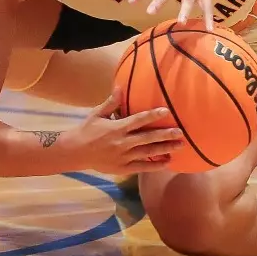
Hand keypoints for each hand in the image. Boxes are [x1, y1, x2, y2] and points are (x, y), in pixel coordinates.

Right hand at [62, 88, 183, 174]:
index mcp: (117, 128)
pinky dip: (155, 165)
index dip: (153, 115)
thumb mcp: (97, 114)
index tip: (167, 111)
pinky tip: (167, 162)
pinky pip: (142, 167)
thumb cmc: (87, 130)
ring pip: (148, 153)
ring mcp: (124, 157)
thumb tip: (120, 87)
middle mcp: (122, 142)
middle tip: (180, 132)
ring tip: (180, 146)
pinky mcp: (123, 168)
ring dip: (165, 149)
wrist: (76, 152)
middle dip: (165, 135)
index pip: (138, 120)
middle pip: (148, 138)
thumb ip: (110, 102)